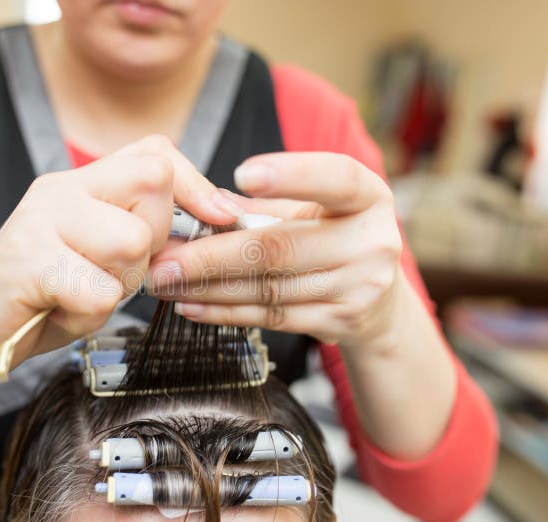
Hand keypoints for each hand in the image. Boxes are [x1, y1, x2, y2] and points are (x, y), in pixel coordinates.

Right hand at [0, 136, 241, 380]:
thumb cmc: (39, 297)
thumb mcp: (96, 255)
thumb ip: (139, 233)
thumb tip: (210, 224)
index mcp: (80, 183)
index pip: (155, 153)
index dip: (196, 184)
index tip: (220, 217)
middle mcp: (60, 190)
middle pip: (154, 192)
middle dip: (151, 248)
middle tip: (109, 276)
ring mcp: (39, 222)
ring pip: (132, 243)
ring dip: (119, 286)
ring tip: (80, 295)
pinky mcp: (25, 262)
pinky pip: (100, 293)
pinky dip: (88, 317)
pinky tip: (57, 313)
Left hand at [147, 152, 403, 348]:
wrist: (382, 301)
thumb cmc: (336, 239)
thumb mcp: (315, 209)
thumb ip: (265, 203)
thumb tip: (206, 201)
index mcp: (368, 197)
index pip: (335, 178)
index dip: (290, 175)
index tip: (243, 173)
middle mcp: (372, 241)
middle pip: (279, 247)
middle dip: (211, 255)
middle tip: (165, 258)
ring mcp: (360, 287)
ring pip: (268, 287)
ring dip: (208, 287)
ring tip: (167, 282)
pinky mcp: (340, 322)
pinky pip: (272, 317)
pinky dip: (226, 312)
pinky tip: (192, 305)